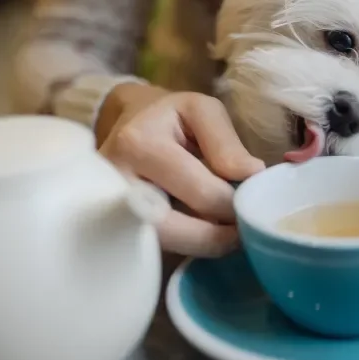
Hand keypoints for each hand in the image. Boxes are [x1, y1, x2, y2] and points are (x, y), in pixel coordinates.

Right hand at [97, 83, 264, 256]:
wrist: (126, 125)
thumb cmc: (169, 118)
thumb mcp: (201, 110)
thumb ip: (226, 142)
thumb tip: (250, 174)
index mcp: (139, 144)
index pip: (200, 191)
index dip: (233, 205)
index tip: (251, 203)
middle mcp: (116, 182)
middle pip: (173, 229)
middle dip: (215, 237)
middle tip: (241, 230)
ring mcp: (108, 210)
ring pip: (162, 246)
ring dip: (201, 245)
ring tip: (225, 233)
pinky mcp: (112, 228)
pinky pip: (153, 249)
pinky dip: (183, 247)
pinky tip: (201, 234)